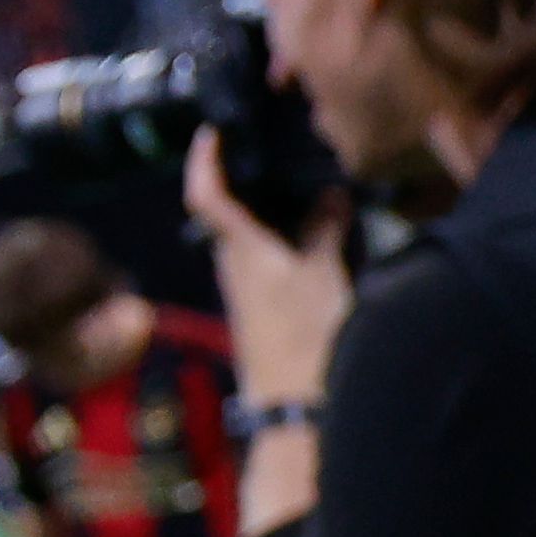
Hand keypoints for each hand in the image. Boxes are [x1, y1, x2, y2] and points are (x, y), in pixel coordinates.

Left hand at [184, 126, 348, 403]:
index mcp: (238, 249)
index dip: (205, 161)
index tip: (213, 131)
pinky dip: (284, 235)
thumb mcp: (321, 274)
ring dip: (268, 207)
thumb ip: (324, 231)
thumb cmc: (305, 335)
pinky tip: (315, 230)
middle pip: (227, 210)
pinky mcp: (262, 307)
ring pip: (248, 234)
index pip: (206, 195)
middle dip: (245, 178)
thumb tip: (329, 193)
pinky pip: (265, 257)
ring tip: (303, 180)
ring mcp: (246, 287)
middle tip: (273, 148)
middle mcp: (233, 264)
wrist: (293, 405)